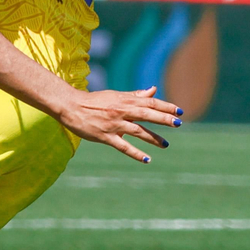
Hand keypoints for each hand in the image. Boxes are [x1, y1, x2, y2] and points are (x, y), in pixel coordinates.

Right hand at [56, 86, 183, 163]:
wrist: (71, 106)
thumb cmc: (94, 101)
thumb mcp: (116, 95)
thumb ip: (135, 95)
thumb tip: (153, 90)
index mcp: (124, 100)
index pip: (149, 102)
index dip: (165, 106)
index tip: (179, 111)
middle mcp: (121, 111)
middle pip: (147, 114)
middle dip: (164, 119)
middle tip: (178, 124)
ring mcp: (113, 124)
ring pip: (138, 131)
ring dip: (153, 138)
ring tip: (166, 144)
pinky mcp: (105, 136)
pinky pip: (123, 146)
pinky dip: (135, 153)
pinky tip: (147, 159)